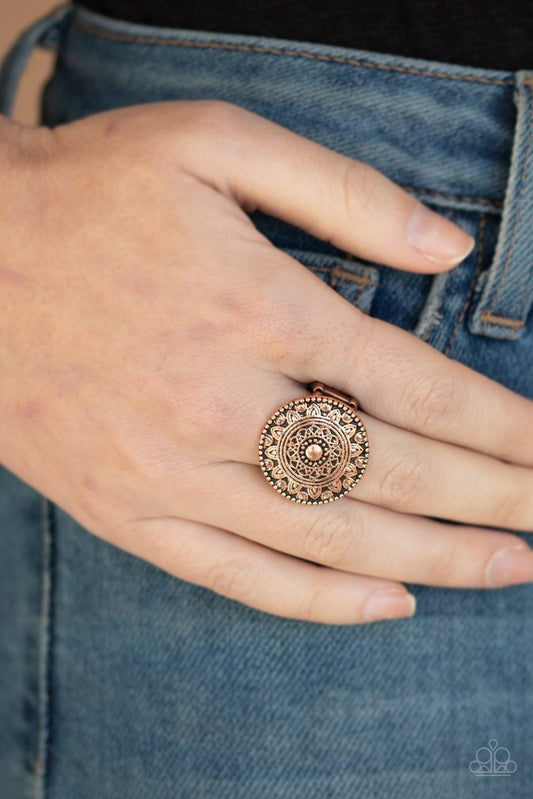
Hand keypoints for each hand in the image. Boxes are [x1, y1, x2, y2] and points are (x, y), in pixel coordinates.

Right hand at [1, 101, 531, 624]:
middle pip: (392, 471)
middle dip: (491, 498)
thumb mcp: (213, 143)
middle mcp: (223, 403)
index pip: (416, 387)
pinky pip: (239, 576)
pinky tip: (387, 602)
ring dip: (434, 558)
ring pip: (330, 538)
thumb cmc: (88, 191)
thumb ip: (342, 193)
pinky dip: (321, 600)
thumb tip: (448, 249)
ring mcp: (173, 471)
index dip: (501, 427)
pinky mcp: (128, 511)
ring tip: (508, 570)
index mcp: (257, 308)